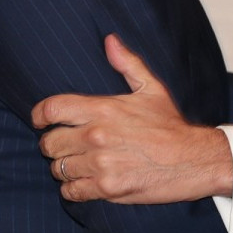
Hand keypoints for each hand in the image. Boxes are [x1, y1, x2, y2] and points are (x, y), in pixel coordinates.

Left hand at [31, 35, 232, 202]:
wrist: (194, 159)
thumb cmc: (170, 125)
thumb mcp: (152, 89)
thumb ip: (127, 64)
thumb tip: (109, 41)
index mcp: (103, 109)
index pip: (52, 108)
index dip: (39, 115)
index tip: (40, 120)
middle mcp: (96, 135)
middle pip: (48, 142)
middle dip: (53, 144)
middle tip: (65, 145)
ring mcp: (100, 164)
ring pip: (58, 168)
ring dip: (64, 167)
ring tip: (77, 164)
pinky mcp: (107, 188)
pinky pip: (71, 191)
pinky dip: (73, 189)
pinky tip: (84, 182)